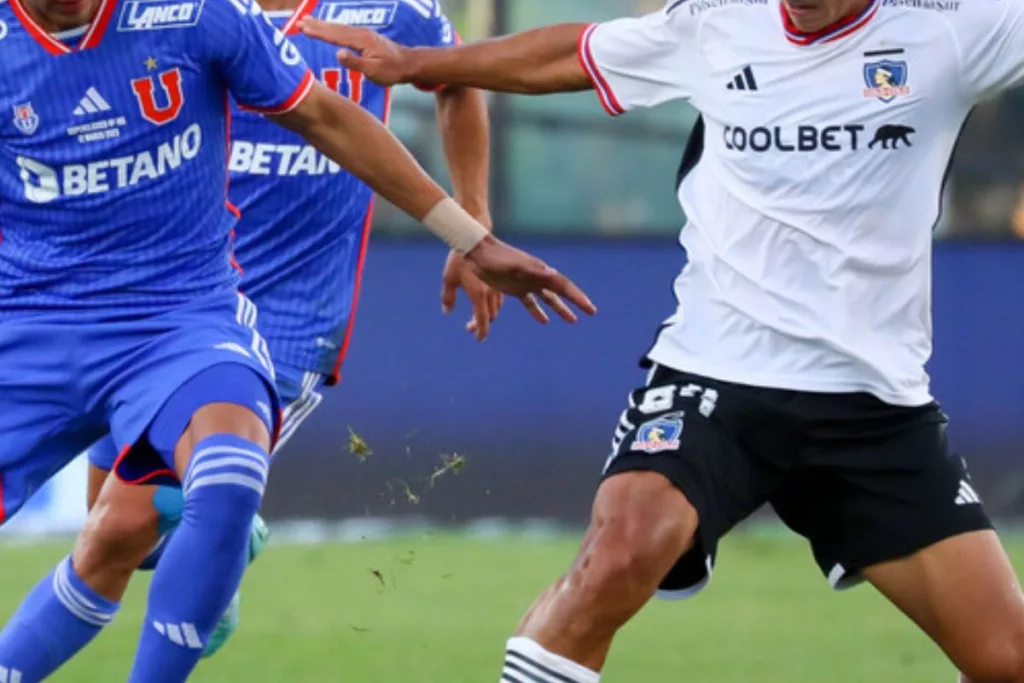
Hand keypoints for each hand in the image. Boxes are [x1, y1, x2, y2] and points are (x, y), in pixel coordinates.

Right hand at [300, 18, 412, 85]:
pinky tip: (327, 28)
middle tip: (298, 21)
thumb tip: (337, 53)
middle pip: (334, 28)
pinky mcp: (365, 37)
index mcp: (361, 41)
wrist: (409, 64)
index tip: (303, 28)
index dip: (318, 32)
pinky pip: (344, 30)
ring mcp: (363, 34)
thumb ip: (355, 63)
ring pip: (338, 27)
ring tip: (307, 21)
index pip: (335, 35)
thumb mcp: (374, 71)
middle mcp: (361, 34)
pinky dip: (332, 28)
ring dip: (322, 24)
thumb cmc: (392, 71)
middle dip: (315, 25)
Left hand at [442, 251, 503, 340]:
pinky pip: (500, 298)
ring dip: (489, 316)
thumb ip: (448, 297)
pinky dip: (495, 305)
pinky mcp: (499, 280)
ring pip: (497, 308)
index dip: (481, 332)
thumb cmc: (457, 260)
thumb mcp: (448, 279)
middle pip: (490, 316)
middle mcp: (489, 293)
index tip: (479, 339)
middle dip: (481, 324)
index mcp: (477, 294)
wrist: (474, 240)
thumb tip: (447, 311)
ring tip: (478, 318)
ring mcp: (496, 286)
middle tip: (469, 328)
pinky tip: (489, 305)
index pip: (481, 320)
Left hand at [463, 236, 596, 323]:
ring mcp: (527, 283)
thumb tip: (554, 274)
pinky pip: (531, 302)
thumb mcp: (516, 266)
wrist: (477, 252)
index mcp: (540, 272)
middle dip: (576, 302)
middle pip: (561, 292)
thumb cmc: (496, 259)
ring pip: (548, 298)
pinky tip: (544, 321)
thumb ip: (534, 271)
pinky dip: (538, 311)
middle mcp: (537, 277)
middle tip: (591, 312)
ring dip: (560, 309)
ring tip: (573, 321)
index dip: (578, 298)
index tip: (590, 309)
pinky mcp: (515, 288)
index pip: (564, 286)